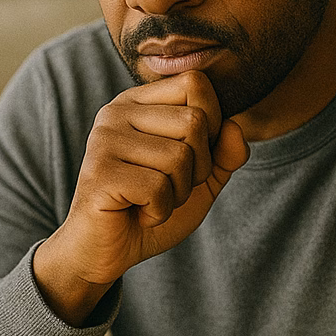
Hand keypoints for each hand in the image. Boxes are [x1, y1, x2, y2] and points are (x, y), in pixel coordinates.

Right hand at [34, 71, 249, 324]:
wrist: (107, 252)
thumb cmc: (150, 209)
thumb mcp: (199, 180)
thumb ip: (224, 153)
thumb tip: (235, 128)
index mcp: (139, 103)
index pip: (195, 83)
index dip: (211, 124)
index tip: (190, 157)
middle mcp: (117, 112)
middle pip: (194, 121)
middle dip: (197, 168)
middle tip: (168, 187)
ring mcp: (104, 140)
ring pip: (180, 157)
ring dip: (177, 194)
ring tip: (151, 202)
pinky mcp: (100, 173)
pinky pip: (158, 188)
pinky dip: (160, 211)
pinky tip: (139, 213)